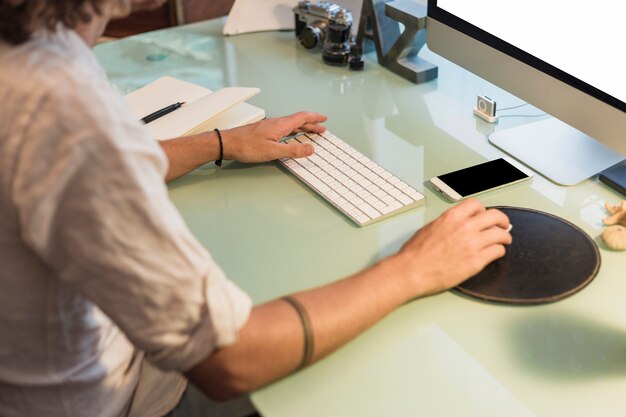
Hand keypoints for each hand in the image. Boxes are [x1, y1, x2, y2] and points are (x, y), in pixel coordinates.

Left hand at [221, 112, 327, 162]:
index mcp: (280, 125)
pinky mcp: (263, 132)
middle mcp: (276, 123)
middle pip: (298, 121)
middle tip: (321, 129)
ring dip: (302, 128)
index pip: (302, 117)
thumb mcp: (273, 151)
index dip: (315, 118)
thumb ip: (293, 150)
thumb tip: (310, 149)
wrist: (227, 143)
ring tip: (310, 133)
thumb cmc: (246, 146)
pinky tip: (290, 137)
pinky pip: (283, 129)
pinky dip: (292, 132)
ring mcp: (269, 126)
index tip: (324, 119)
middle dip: (311, 125)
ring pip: (290, 125)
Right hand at [395, 199, 511, 296]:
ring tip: (504, 241)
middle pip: (495, 216)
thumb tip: (455, 225)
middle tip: (504, 225)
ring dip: (504, 237)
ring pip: (501, 234)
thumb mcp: (430, 228)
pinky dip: (499, 251)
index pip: (476, 205)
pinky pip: (498, 251)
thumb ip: (447, 223)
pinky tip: (495, 253)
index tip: (484, 215)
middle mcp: (465, 227)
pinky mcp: (476, 261)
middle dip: (502, 220)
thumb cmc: (415, 253)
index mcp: (452, 217)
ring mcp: (472, 244)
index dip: (483, 210)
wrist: (413, 270)